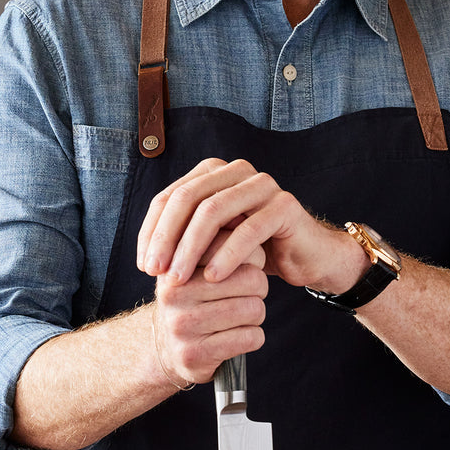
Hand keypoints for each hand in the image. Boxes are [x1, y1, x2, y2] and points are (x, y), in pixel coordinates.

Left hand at [136, 158, 367, 292]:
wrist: (305, 257)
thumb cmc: (254, 251)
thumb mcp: (213, 242)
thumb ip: (184, 237)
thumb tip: (147, 255)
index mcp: (214, 172)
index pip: (169, 197)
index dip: (151, 231)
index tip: (144, 265)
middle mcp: (236, 171)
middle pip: (188, 199)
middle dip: (166, 237)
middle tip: (156, 272)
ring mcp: (262, 184)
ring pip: (213, 211)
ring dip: (191, 248)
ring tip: (180, 279)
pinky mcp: (284, 205)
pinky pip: (248, 230)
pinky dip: (227, 255)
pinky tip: (214, 278)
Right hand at [150, 228, 267, 387]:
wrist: (165, 348)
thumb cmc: (193, 299)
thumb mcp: (196, 265)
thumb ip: (218, 239)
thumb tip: (243, 213)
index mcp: (176, 265)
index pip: (232, 246)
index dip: (250, 256)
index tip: (245, 265)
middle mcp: (174, 294)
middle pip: (252, 279)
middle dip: (259, 287)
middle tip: (248, 294)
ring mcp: (182, 326)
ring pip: (254, 309)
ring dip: (257, 314)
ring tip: (242, 315)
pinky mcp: (196, 355)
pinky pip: (251, 338)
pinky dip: (254, 337)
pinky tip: (238, 336)